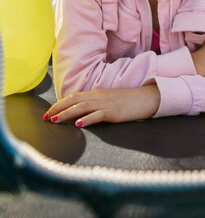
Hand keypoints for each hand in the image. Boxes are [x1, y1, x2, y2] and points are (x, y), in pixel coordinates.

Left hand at [43, 84, 160, 127]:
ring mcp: (106, 104)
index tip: (48, 112)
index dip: (59, 104)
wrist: (147, 98)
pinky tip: (79, 124)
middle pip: (74, 100)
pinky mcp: (114, 112)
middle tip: (45, 118)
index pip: (74, 97)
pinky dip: (88, 119)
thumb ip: (96, 105)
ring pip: (82, 107)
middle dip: (58, 108)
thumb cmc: (129, 102)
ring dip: (67, 114)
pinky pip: (98, 115)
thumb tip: (82, 114)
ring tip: (55, 120)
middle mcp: (99, 96)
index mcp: (97, 93)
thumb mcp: (109, 101)